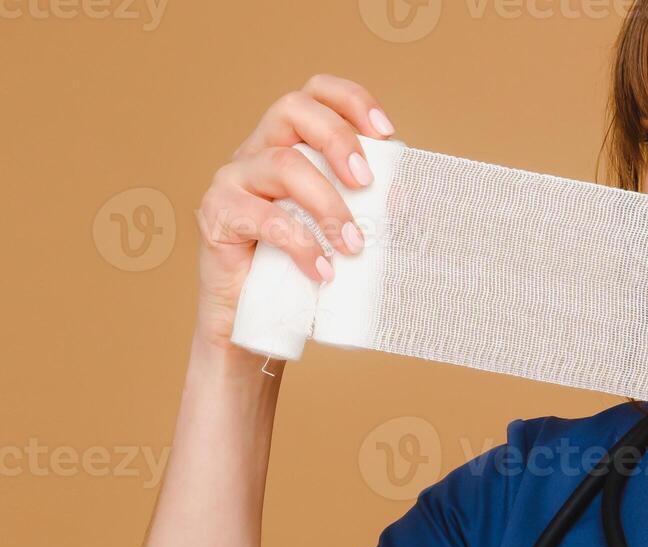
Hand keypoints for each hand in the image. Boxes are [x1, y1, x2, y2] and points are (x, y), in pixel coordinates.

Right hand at [192, 74, 395, 351]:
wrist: (254, 326)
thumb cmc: (303, 273)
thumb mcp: (340, 233)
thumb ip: (366, 209)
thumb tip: (407, 199)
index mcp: (289, 143)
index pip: (314, 94)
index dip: (350, 100)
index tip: (386, 133)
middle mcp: (257, 151)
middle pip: (292, 110)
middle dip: (337, 139)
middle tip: (366, 184)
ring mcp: (233, 180)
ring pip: (282, 163)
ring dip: (328, 204)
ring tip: (354, 246)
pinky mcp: (216, 215)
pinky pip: (262, 217)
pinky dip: (301, 243)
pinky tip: (322, 269)